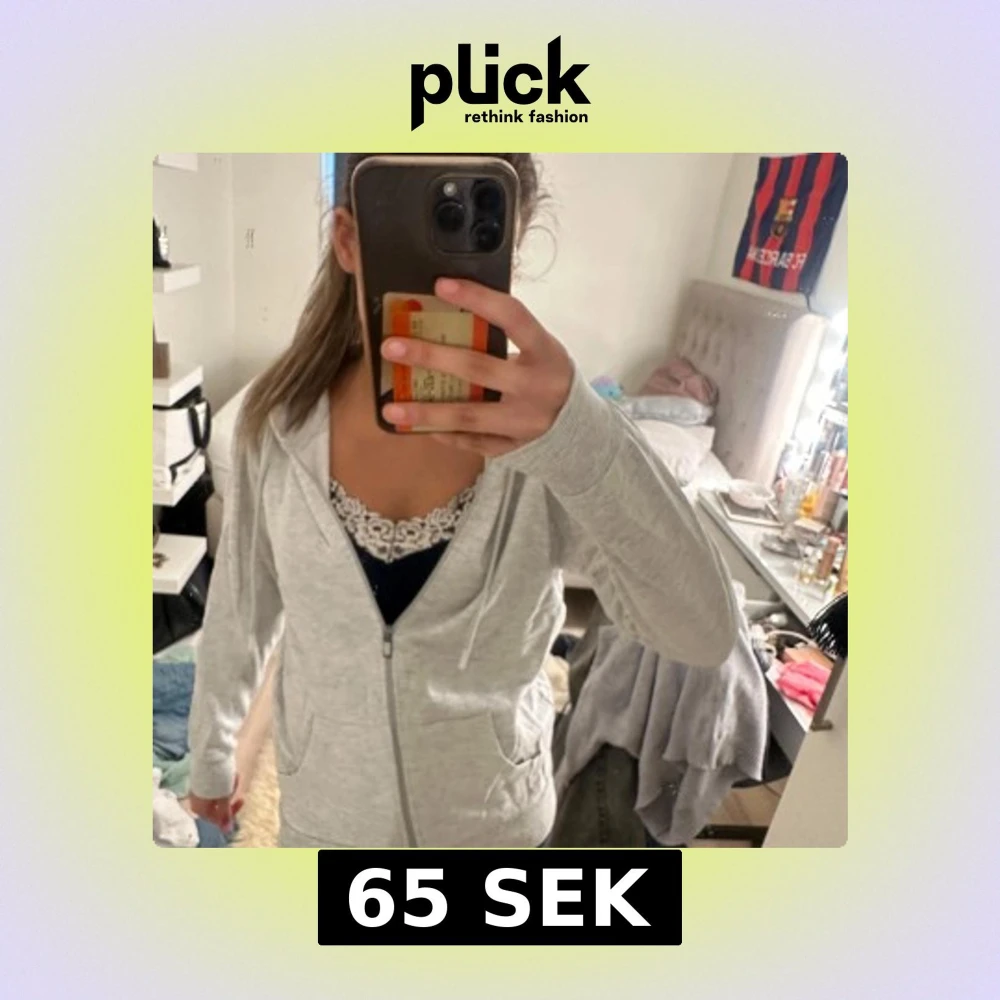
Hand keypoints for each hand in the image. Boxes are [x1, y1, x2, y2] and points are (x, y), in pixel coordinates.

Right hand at [188, 775, 243, 833]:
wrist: (210, 754)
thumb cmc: (217, 779)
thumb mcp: (224, 798)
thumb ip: (225, 814)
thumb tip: (227, 830)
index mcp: (199, 809)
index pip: (216, 818)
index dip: (230, 811)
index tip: (241, 800)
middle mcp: (196, 801)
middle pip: (218, 805)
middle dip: (230, 795)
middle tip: (236, 782)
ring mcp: (199, 790)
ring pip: (219, 794)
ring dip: (229, 786)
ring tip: (233, 774)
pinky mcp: (202, 780)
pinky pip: (217, 785)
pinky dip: (225, 781)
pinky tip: (230, 772)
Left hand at [379, 277, 573, 456]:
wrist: (577, 426)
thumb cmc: (547, 374)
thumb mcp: (540, 350)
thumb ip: (506, 336)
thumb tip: (447, 311)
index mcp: (546, 353)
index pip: (512, 317)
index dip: (478, 298)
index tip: (441, 285)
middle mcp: (537, 388)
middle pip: (478, 368)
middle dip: (431, 356)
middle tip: (393, 347)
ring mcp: (524, 422)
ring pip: (468, 416)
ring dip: (426, 411)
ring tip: (390, 408)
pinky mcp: (513, 447)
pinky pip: (471, 442)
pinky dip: (444, 434)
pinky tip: (418, 427)